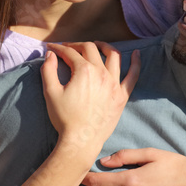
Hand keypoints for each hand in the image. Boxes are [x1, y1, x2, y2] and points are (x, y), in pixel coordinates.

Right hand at [41, 42, 139, 165]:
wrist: (81, 140)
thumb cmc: (64, 118)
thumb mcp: (50, 92)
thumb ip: (48, 70)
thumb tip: (50, 54)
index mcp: (84, 70)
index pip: (70, 53)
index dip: (59, 48)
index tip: (52, 48)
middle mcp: (101, 73)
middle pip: (90, 49)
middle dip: (77, 45)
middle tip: (68, 49)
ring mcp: (114, 83)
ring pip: (113, 55)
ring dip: (104, 46)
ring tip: (97, 45)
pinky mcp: (122, 95)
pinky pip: (133, 75)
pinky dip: (136, 62)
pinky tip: (136, 53)